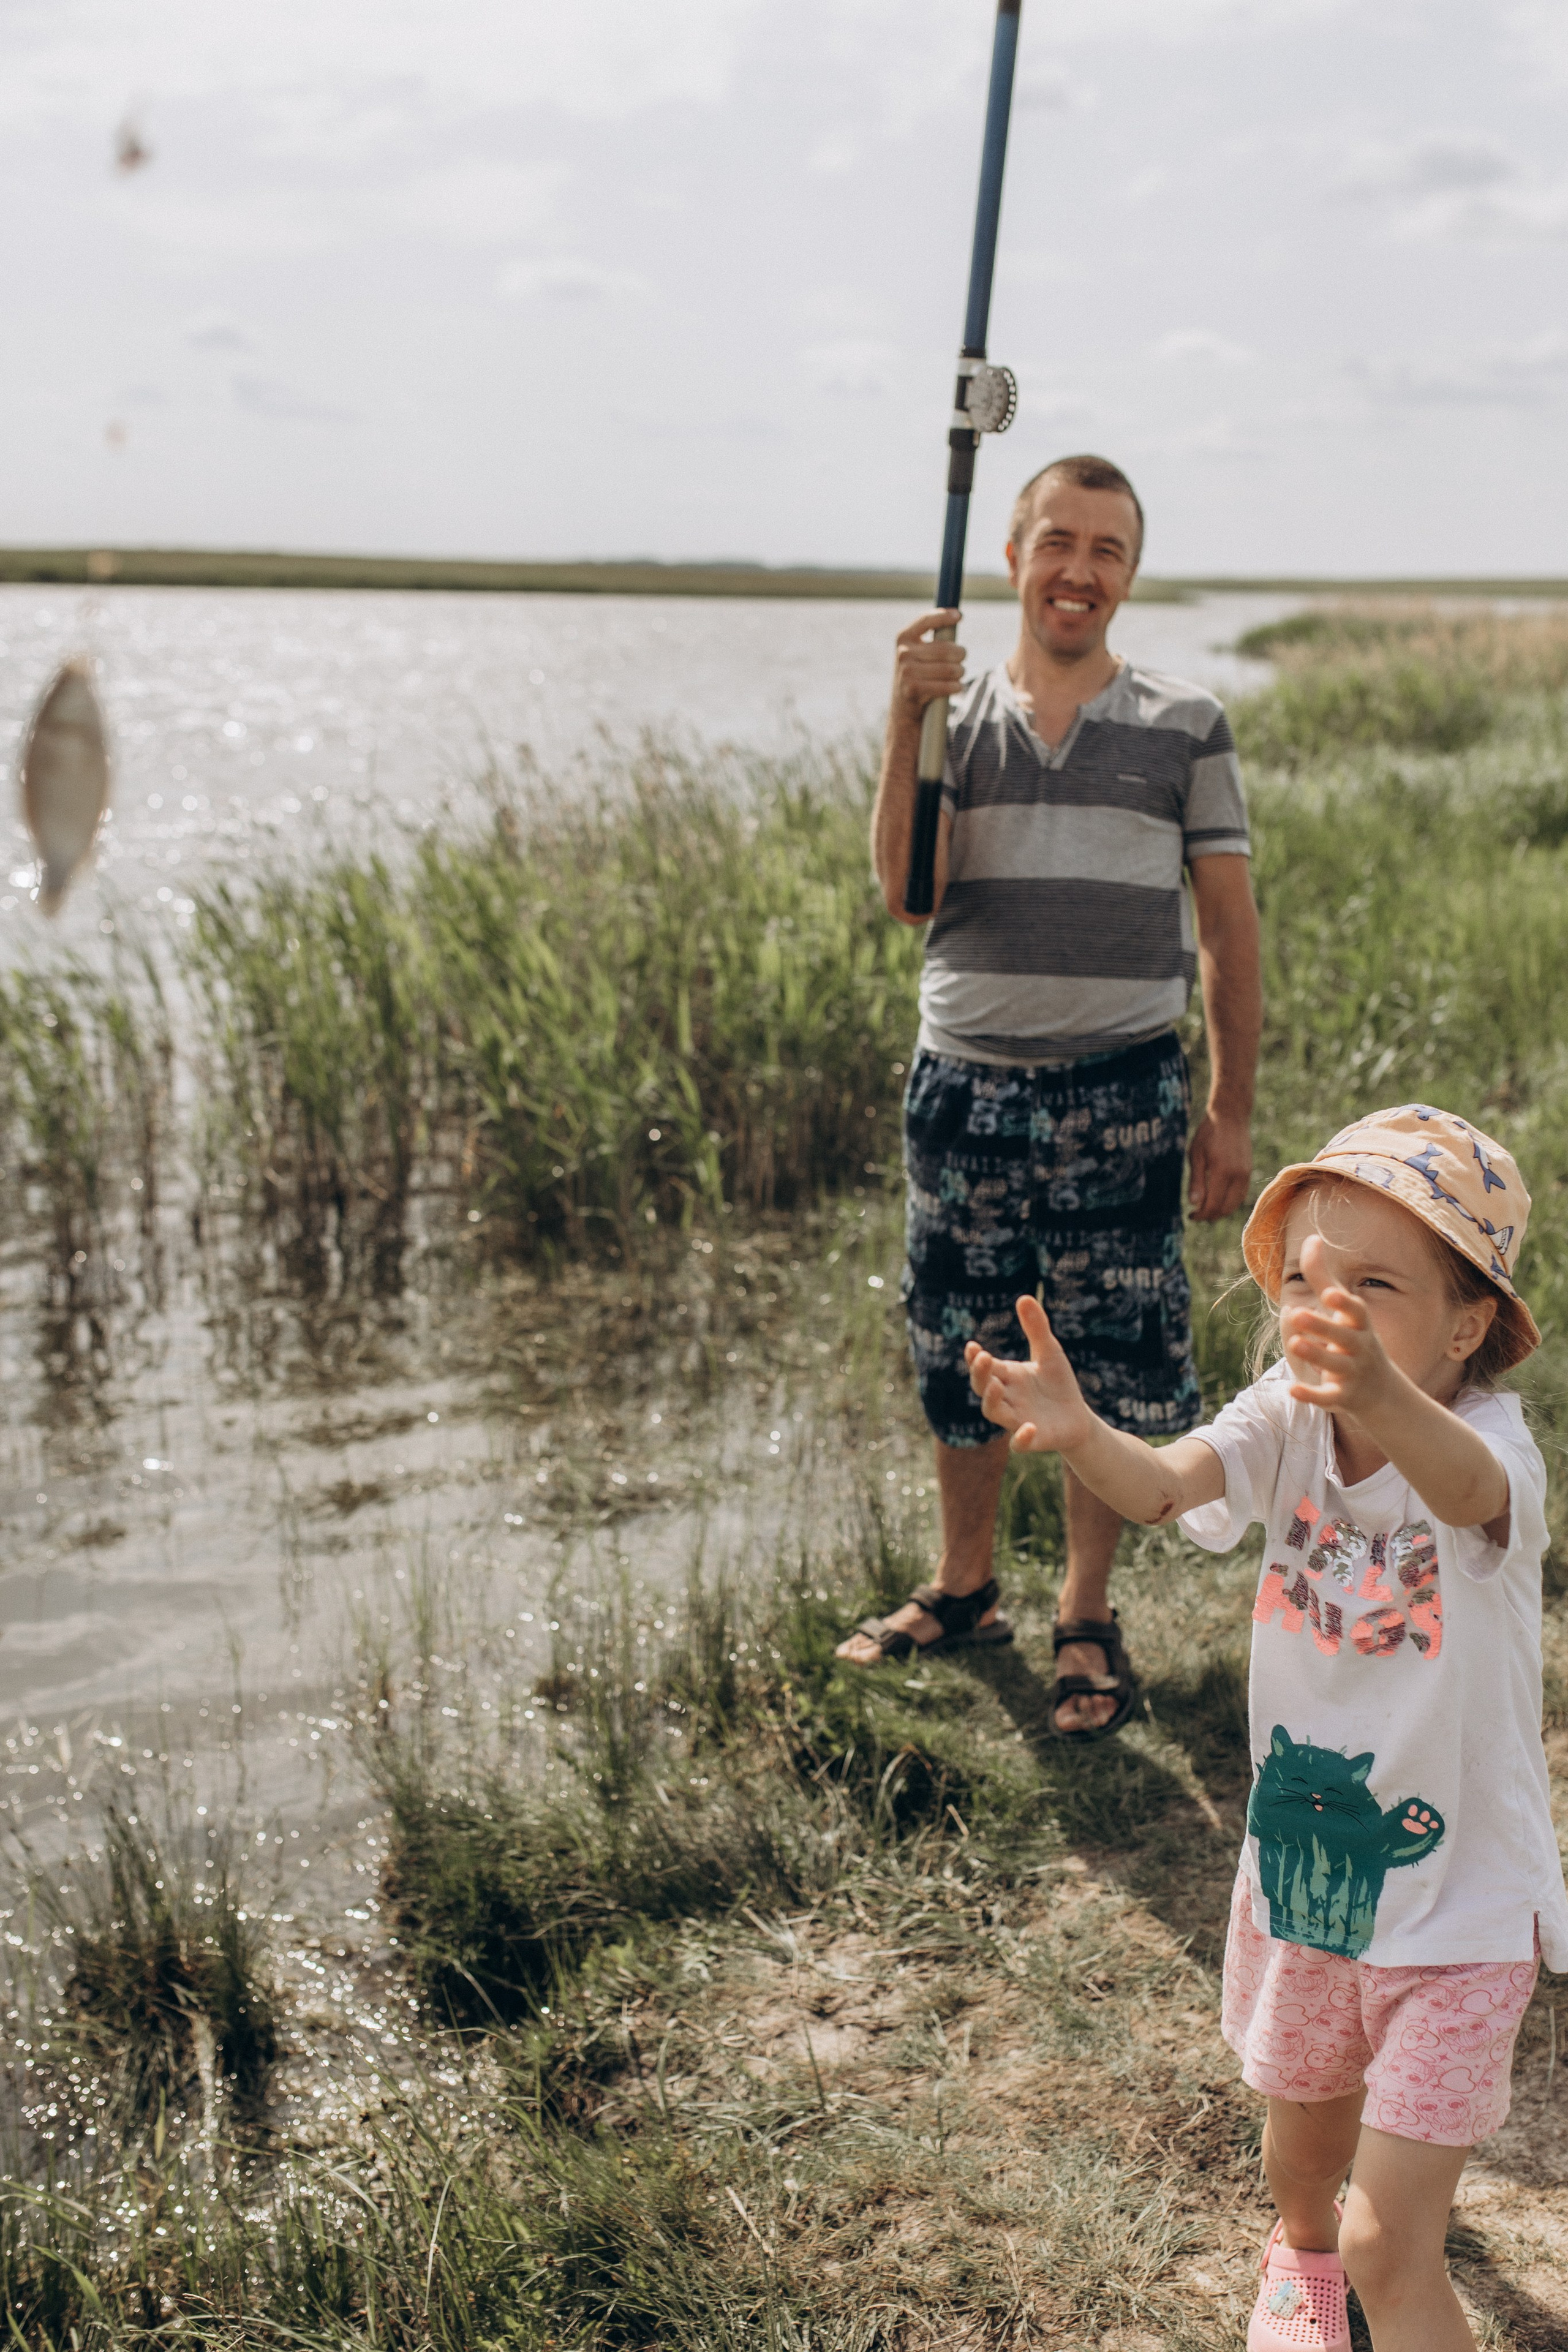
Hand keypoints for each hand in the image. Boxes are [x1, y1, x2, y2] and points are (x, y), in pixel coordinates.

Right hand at [892, 608, 964, 724]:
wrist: (903, 708)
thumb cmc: (918, 675)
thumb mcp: (918, 653)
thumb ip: (933, 638)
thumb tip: (956, 617)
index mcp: (904, 637)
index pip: (926, 621)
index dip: (944, 616)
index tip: (960, 616)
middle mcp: (903, 652)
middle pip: (946, 649)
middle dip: (960, 655)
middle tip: (962, 659)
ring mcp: (906, 671)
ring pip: (949, 669)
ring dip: (960, 673)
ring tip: (958, 674)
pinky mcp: (913, 689)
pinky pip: (945, 686)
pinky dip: (955, 687)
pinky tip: (956, 687)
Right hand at [966, 1295, 1094, 1453]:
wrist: (1077, 1418)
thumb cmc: (1058, 1384)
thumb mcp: (1050, 1352)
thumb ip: (1037, 1328)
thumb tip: (1024, 1297)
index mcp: (1007, 1376)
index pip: (986, 1367)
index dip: (975, 1358)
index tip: (973, 1346)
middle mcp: (1007, 1398)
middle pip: (983, 1388)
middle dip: (980, 1374)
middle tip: (982, 1358)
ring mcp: (1016, 1419)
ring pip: (994, 1413)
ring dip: (991, 1400)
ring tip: (997, 1386)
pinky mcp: (1032, 1439)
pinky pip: (1019, 1443)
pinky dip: (1020, 1438)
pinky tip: (1028, 1427)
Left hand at [1187, 1104, 1251, 1222]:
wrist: (1231, 1117)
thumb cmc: (1208, 1133)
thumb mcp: (1196, 1155)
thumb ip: (1196, 1181)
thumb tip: (1193, 1204)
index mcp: (1222, 1172)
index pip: (1213, 1205)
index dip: (1201, 1215)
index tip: (1191, 1216)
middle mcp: (1238, 1176)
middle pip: (1225, 1208)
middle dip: (1210, 1216)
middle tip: (1197, 1215)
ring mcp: (1246, 1174)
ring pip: (1235, 1204)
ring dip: (1221, 1211)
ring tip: (1207, 1210)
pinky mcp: (1249, 1172)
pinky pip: (1241, 1195)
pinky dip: (1230, 1202)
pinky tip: (1219, 1200)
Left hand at [1281, 1236, 1394, 1417]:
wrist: (1381, 1392)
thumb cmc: (1355, 1339)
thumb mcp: (1343, 1311)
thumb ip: (1323, 1277)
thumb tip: (1312, 1238)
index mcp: (1360, 1326)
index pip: (1357, 1312)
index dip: (1344, 1303)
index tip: (1329, 1293)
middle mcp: (1360, 1349)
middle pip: (1345, 1338)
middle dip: (1324, 1327)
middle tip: (1298, 1314)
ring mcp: (1352, 1374)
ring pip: (1336, 1366)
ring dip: (1316, 1355)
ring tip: (1293, 1343)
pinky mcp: (1342, 1397)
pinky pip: (1327, 1397)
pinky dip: (1311, 1395)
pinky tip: (1291, 1389)